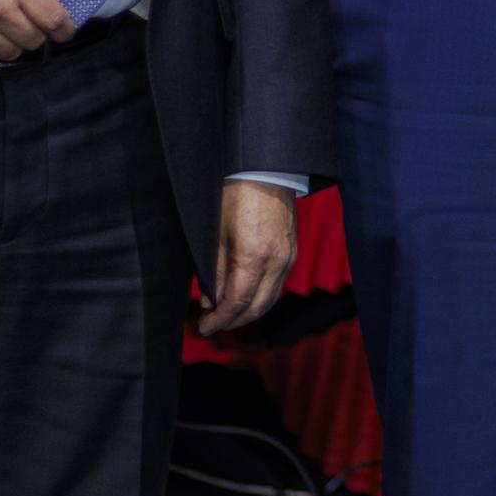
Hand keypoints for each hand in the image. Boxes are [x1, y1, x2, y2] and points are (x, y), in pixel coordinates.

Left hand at [193, 176, 300, 336]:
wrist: (264, 168)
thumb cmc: (234, 194)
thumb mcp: (215, 234)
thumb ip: (215, 271)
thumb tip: (210, 300)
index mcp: (255, 257)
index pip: (238, 302)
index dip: (220, 319)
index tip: (203, 326)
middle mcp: (277, 262)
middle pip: (257, 307)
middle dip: (233, 321)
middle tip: (211, 324)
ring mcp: (289, 258)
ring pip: (270, 299)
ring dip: (247, 312)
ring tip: (225, 313)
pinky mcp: (292, 252)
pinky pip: (277, 285)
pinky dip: (260, 297)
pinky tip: (243, 295)